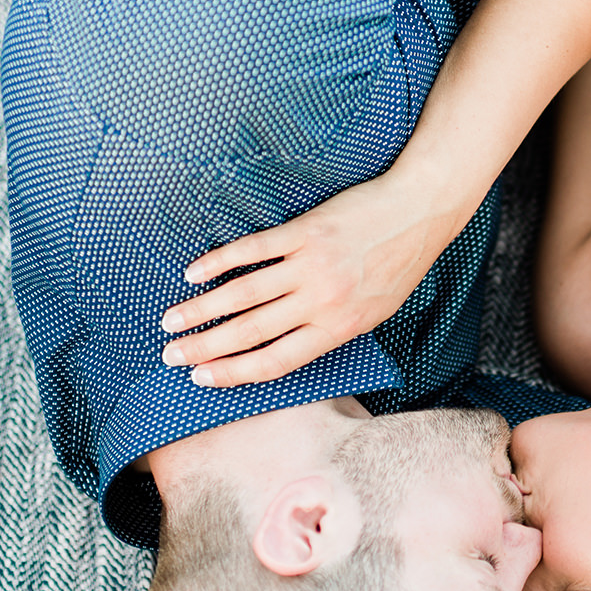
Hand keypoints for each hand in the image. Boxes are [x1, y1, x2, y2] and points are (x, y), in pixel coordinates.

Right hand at [158, 171, 459, 387]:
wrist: (420, 211)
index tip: (201, 379)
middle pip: (250, 333)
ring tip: (171, 321)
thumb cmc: (399, 263)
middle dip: (205, 348)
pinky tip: (194, 273)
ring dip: (201, 310)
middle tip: (170, 355)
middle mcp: (321, 303)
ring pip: (243, 295)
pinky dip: (219, 263)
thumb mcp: (374, 311)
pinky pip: (253, 250)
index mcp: (339, 329)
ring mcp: (311, 267)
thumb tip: (289, 344)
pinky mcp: (305, 232)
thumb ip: (332, 329)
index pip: (275, 362)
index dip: (234, 373)